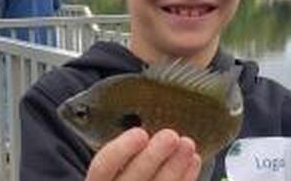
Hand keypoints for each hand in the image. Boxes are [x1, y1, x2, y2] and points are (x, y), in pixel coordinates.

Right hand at [85, 128, 200, 180]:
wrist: (135, 179)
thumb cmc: (123, 166)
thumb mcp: (116, 154)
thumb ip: (124, 144)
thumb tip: (145, 115)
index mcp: (97, 179)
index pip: (103, 166)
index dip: (121, 150)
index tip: (140, 133)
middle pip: (131, 179)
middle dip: (153, 157)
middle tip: (171, 136)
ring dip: (174, 167)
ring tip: (187, 145)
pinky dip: (185, 178)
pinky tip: (193, 161)